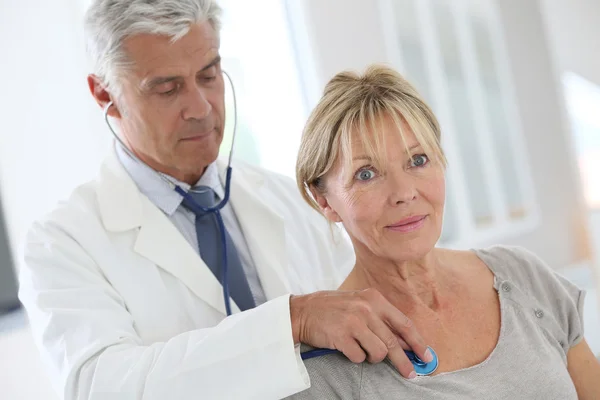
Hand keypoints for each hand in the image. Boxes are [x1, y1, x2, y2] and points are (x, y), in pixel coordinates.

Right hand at [290, 289, 431, 378]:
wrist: (303, 311)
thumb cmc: (334, 309)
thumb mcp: (360, 306)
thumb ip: (383, 321)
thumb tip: (407, 344)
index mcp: (374, 299)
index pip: (403, 323)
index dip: (417, 342)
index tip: (426, 356)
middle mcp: (366, 308)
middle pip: (393, 342)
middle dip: (404, 362)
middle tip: (411, 374)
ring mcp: (353, 321)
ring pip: (378, 352)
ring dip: (372, 357)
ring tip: (362, 350)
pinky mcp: (341, 336)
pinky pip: (359, 357)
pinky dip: (356, 357)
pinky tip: (348, 348)